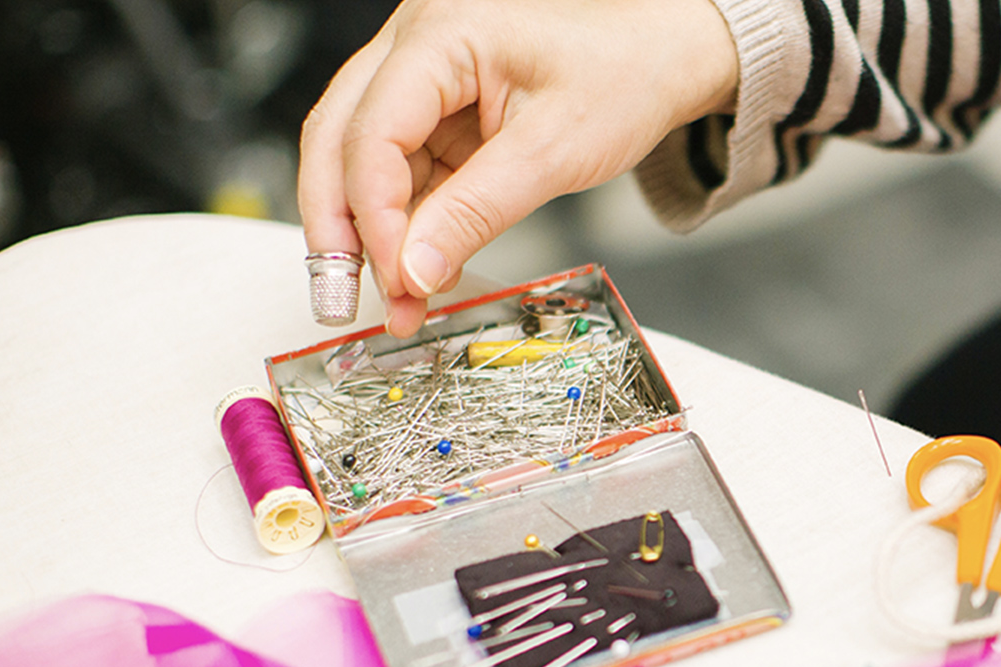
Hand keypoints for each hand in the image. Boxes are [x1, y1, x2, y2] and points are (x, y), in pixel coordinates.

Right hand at [298, 0, 739, 335]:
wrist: (661, 57)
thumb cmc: (624, 75)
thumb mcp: (553, 152)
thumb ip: (476, 212)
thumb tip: (414, 271)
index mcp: (442, 33)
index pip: (373, 133)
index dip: (375, 217)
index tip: (397, 279)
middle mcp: (415, 42)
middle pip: (338, 139)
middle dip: (338, 227)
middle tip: (341, 300)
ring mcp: (420, 73)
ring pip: (359, 157)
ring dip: (369, 233)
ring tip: (394, 299)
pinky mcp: (436, 107)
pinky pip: (400, 166)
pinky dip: (403, 221)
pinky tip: (414, 268)